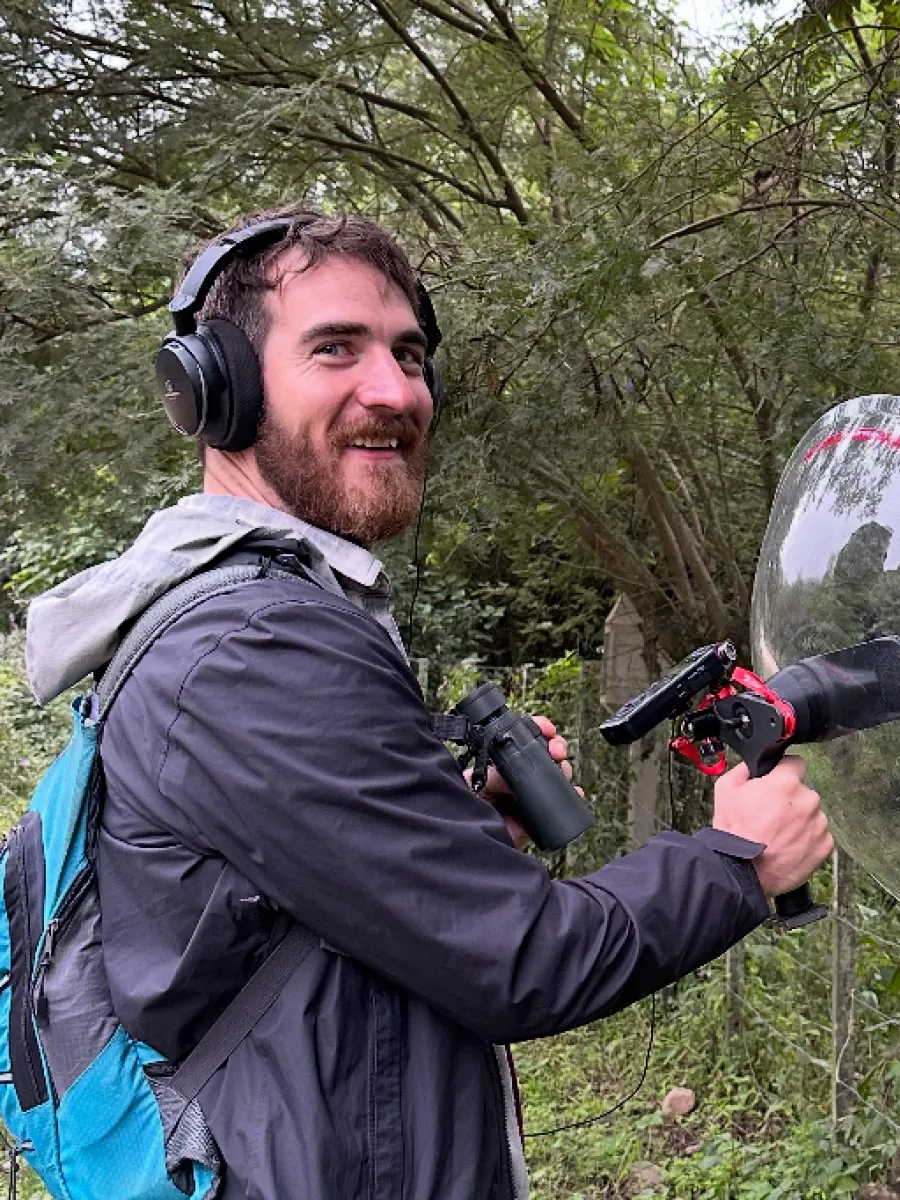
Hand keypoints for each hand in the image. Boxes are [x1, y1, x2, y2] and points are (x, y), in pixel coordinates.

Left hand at [471, 716, 578, 848]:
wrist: (472, 846)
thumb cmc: (462, 810)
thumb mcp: (475, 785)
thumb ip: (493, 776)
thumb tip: (515, 772)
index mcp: (496, 765)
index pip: (519, 741)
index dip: (536, 730)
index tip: (547, 729)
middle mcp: (513, 778)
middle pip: (540, 755)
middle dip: (553, 747)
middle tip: (557, 750)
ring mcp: (525, 797)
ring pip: (552, 775)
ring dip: (562, 768)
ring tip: (563, 769)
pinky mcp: (534, 818)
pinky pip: (557, 803)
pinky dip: (570, 796)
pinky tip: (575, 792)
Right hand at [713, 756, 833, 896]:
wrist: (742, 869)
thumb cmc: (734, 830)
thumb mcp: (725, 788)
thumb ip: (744, 770)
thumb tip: (754, 765)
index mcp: (785, 782)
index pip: (796, 763)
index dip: (784, 771)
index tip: (778, 782)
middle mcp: (807, 800)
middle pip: (802, 793)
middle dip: (789, 801)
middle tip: (771, 816)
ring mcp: (819, 824)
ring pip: (811, 815)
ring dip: (799, 821)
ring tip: (778, 835)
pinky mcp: (825, 846)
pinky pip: (818, 836)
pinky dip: (807, 840)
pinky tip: (788, 847)